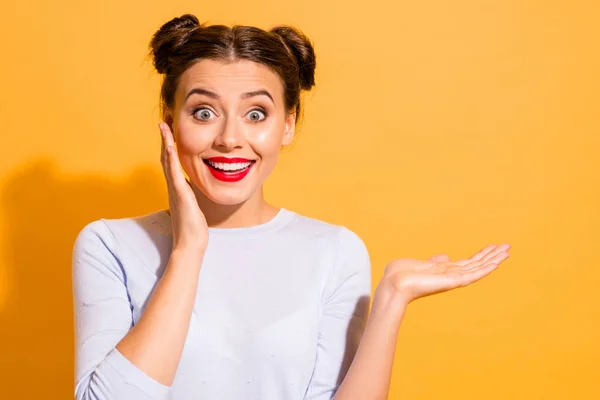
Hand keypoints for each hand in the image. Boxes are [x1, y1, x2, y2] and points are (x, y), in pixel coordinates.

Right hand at [159, 122, 207, 252]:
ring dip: (166, 142)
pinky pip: (174, 173)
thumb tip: (193, 188)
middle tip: (163, 119)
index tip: (170, 128)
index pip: (171, 161)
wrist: (190, 246)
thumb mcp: (194, 206)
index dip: (169, 144)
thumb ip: (191, 196)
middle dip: (165, 137)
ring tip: (163, 125)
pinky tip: (171, 146)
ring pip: (168, 161)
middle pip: (166, 156)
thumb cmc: (193, 229)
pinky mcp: (181, 196)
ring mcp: (175, 190)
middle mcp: (173, 187)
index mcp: (177, 188)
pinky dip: (172, 158)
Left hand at [377, 244, 510, 305]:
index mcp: (444, 270)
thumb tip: (445, 256)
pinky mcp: (452, 281)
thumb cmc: (401, 274)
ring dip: (493, 260)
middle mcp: (450, 275)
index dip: (481, 255)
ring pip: (477, 268)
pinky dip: (485, 268)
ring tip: (507, 251)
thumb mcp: (421, 263)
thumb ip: (435, 261)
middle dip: (491, 256)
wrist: (393, 284)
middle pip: (476, 264)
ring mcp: (452, 279)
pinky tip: (496, 262)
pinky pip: (472, 274)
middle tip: (508, 247)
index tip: (493, 247)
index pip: (467, 262)